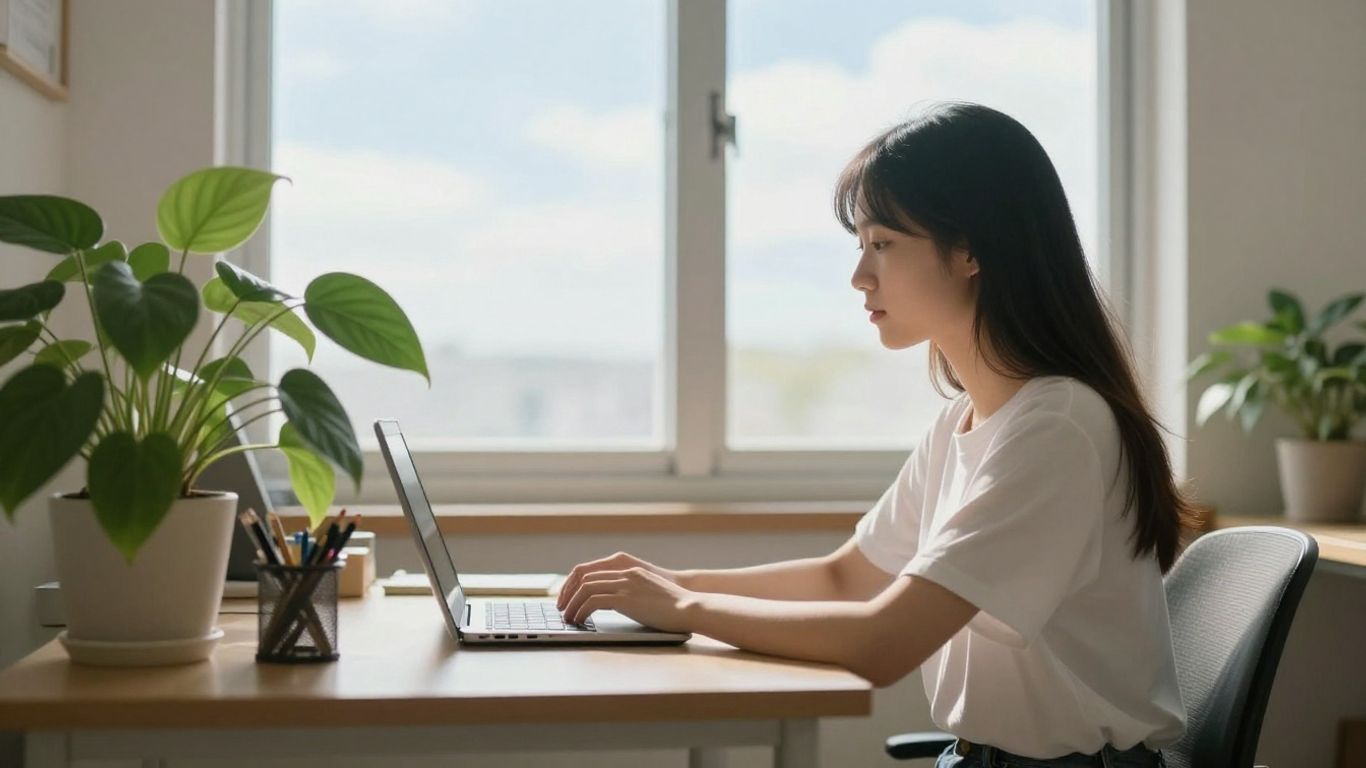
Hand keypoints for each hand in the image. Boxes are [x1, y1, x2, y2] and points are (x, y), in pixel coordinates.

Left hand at [557, 555, 695, 632]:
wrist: (690, 608)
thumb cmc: (674, 608)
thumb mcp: (649, 593)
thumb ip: (631, 593)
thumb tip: (611, 604)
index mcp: (630, 570)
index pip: (592, 570)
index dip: (575, 584)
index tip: (568, 598)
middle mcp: (626, 573)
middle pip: (584, 577)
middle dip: (568, 593)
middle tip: (562, 609)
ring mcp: (626, 584)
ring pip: (585, 588)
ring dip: (572, 604)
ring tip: (568, 618)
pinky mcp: (626, 599)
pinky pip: (593, 601)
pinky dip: (582, 611)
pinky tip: (580, 621)